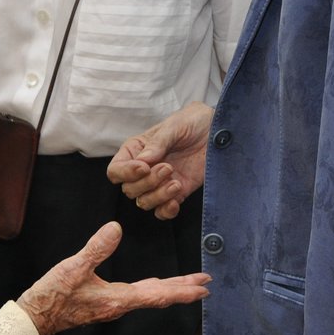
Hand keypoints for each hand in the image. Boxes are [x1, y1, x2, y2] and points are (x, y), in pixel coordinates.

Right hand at [17, 221, 210, 334]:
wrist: (35, 317)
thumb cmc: (52, 296)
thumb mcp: (73, 268)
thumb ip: (96, 248)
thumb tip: (116, 228)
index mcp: (118, 298)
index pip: (157, 294)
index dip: (182, 290)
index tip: (202, 288)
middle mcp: (120, 304)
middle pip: (159, 296)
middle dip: (183, 289)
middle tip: (206, 284)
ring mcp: (113, 305)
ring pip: (149, 296)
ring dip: (170, 289)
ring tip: (187, 284)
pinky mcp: (105, 303)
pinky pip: (138, 296)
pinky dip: (153, 290)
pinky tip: (153, 286)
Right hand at [107, 101, 211, 220]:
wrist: (217, 131)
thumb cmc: (192, 122)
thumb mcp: (175, 126)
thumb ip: (158, 143)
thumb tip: (143, 160)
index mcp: (136, 150)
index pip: (116, 170)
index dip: (126, 173)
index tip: (144, 167)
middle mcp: (144, 169)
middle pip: (129, 189)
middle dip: (147, 183)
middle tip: (168, 168)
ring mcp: (159, 183)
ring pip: (144, 202)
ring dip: (158, 196)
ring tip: (176, 183)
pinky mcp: (176, 193)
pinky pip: (162, 211)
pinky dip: (166, 211)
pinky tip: (176, 201)